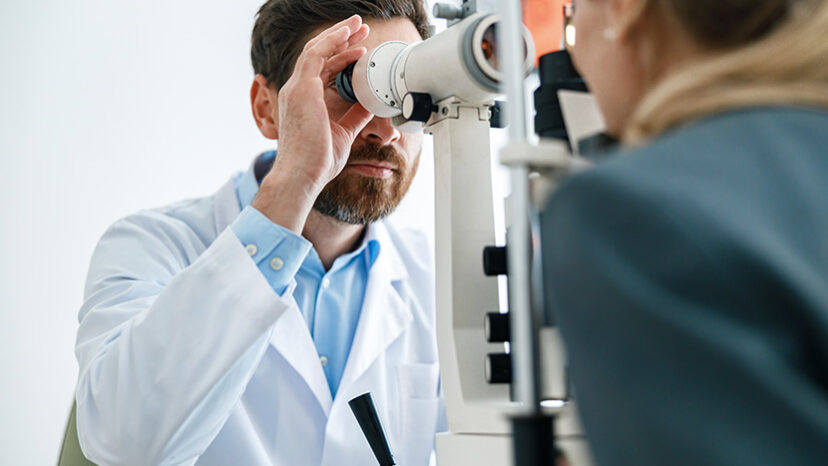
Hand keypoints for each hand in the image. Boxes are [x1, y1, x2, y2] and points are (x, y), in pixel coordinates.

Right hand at [253, 15, 372, 232]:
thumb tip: (372, 103)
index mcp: (304, 101)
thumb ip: (356, 116)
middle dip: (341, 39)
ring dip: (339, 35)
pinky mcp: (302, 89)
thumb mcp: (344, 133)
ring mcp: (297, 89)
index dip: (341, 56)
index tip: (360, 50)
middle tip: (360, 29)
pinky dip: (333, 42)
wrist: (303, 175)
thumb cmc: (317, 162)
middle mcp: (297, 91)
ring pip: (317, 49)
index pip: (321, 69)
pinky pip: (317, 55)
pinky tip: (348, 35)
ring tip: (358, 25)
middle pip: (319, 54)